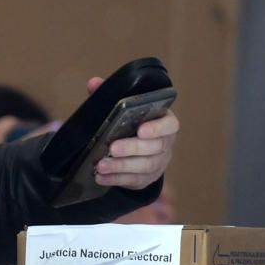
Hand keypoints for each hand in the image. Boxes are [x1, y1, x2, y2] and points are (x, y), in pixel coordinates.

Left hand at [84, 76, 177, 190]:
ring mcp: (158, 163)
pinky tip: (101, 177)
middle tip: (112, 148)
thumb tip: (94, 83)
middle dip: (132, 148)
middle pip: (155, 148)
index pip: (170, 125)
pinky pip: (134, 180)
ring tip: (101, 165)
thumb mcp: (124, 108)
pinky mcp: (147, 179)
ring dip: (121, 166)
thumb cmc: (131, 123)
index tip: (141, 130)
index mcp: (164, 122)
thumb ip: (110, 95)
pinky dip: (116, 179)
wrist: (138, 149)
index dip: (157, 128)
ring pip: (144, 166)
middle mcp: (165, 144)